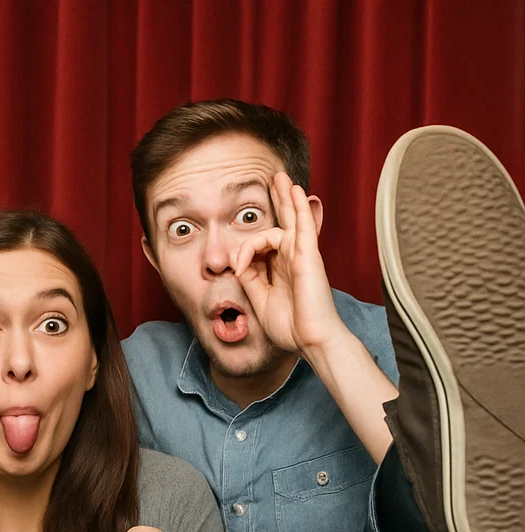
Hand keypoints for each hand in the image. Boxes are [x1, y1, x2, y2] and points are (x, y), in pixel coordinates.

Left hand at [234, 172, 344, 353]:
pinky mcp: (307, 255)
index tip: (236, 269)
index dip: (244, 252)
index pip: (261, 246)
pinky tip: (294, 190)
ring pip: (288, 220)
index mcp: (280, 270)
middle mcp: (291, 259)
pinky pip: (302, 226)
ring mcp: (300, 255)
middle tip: (272, 180)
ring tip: (277, 178)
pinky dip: (297, 207)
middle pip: (283, 223)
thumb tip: (238, 264)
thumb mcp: (259, 301)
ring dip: (281, 199)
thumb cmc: (289, 326)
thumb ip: (250, 280)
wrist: (310, 338)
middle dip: (277, 201)